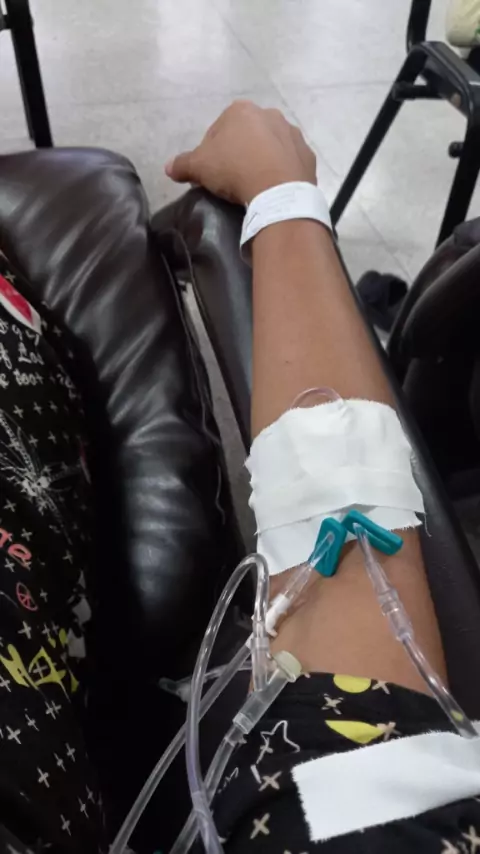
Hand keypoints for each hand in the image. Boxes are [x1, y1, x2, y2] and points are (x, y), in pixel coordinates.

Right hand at [165, 100, 316, 204]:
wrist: (277, 190)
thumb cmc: (234, 169)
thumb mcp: (199, 167)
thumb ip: (183, 164)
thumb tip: (168, 167)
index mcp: (240, 110)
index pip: (218, 130)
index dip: (211, 152)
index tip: (212, 172)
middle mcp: (269, 114)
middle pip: (246, 135)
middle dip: (239, 152)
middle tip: (232, 179)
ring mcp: (292, 133)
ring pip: (270, 146)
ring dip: (262, 160)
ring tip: (254, 184)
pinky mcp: (307, 154)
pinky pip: (289, 161)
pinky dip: (281, 171)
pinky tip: (273, 187)